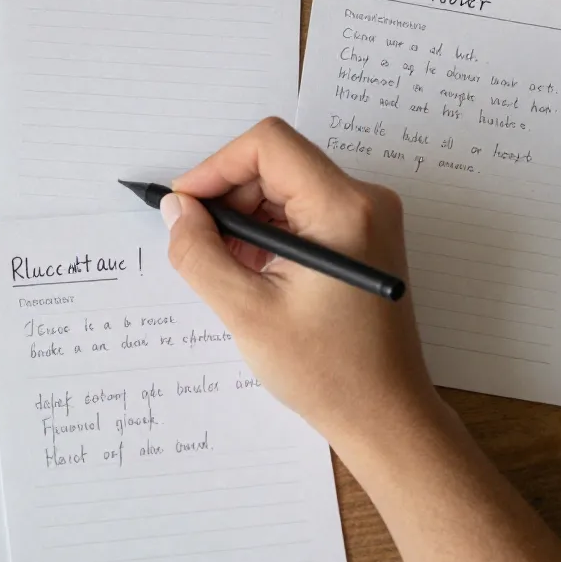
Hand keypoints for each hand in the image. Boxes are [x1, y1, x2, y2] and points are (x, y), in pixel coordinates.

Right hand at [164, 117, 443, 453]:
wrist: (384, 416)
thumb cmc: (327, 371)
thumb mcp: (246, 311)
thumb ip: (200, 252)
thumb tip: (176, 210)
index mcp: (343, 210)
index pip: (268, 146)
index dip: (216, 167)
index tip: (184, 206)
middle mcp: (364, 202)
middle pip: (275, 164)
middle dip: (227, 197)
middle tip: (196, 243)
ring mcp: (366, 219)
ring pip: (284, 188)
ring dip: (244, 218)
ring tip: (225, 268)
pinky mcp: (361, 238)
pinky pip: (301, 212)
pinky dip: (267, 233)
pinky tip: (250, 273)